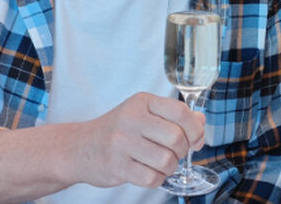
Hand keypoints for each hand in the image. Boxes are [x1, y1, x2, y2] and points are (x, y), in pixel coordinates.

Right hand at [75, 92, 205, 188]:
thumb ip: (173, 115)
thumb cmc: (118, 129)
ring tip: (163, 164)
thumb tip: (201, 120)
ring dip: (170, 167)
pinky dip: (157, 178)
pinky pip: (151, 178)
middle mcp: (132, 119)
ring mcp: (122, 143)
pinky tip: (150, 172)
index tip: (196, 140)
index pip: (180, 111)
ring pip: (166, 160)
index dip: (195, 129)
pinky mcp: (117, 166)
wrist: (79, 147)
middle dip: (182, 151)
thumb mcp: (144, 113)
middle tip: (176, 153)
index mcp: (142, 102)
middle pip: (176, 137)